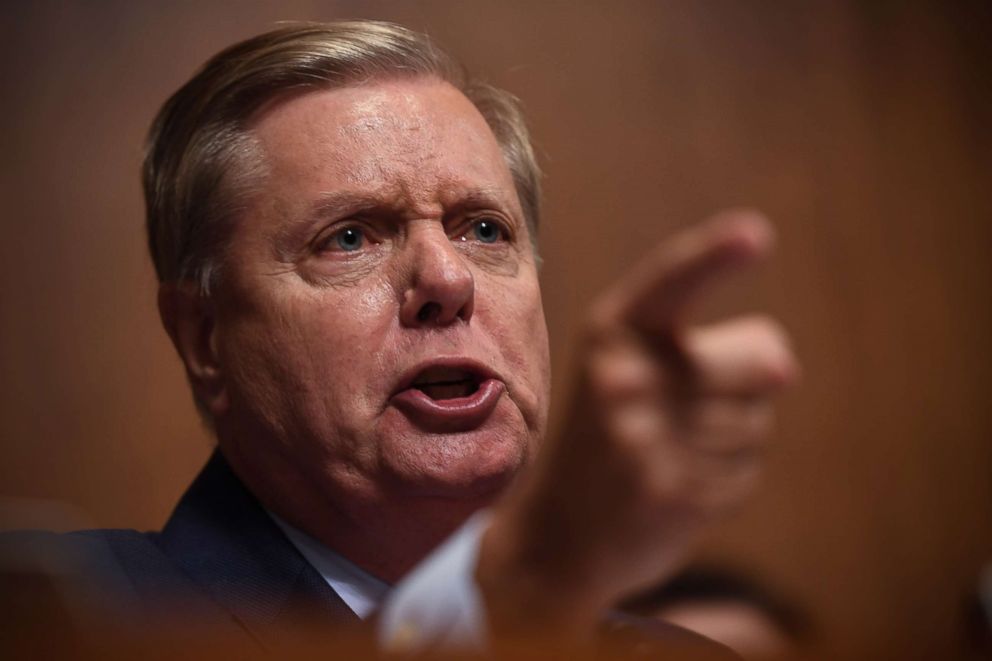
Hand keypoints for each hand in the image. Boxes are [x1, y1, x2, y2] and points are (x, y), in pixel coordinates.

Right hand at [477, 210, 799, 636]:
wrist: (560, 536)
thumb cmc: (609, 435)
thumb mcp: (629, 370)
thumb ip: (711, 348)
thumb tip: (785, 367)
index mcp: (611, 332)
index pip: (672, 281)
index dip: (714, 255)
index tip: (756, 233)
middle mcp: (624, 376)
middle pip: (763, 359)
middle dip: (746, 383)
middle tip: (683, 410)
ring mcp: (645, 435)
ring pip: (757, 419)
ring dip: (731, 436)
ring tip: (668, 451)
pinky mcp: (672, 491)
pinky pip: (746, 469)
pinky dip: (725, 479)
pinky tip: (676, 486)